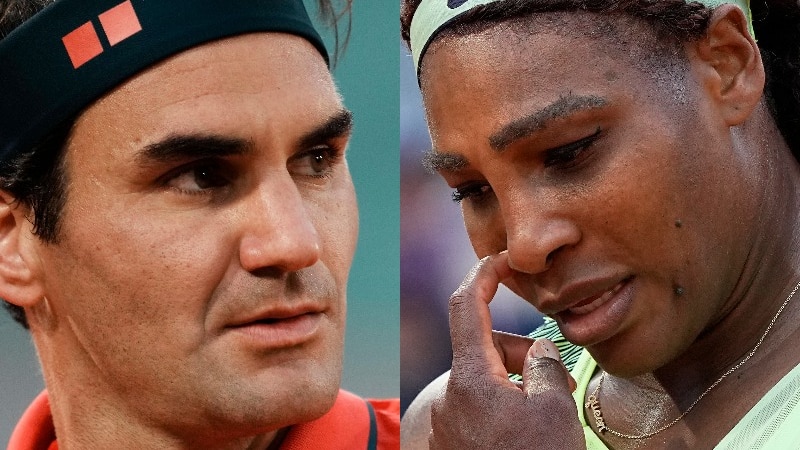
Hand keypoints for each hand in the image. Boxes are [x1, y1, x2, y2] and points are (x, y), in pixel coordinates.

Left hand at [428, 252, 584, 449]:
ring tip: (551, 408)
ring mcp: (450, 421)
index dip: (483, 275)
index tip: (502, 261)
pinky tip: (531, 426)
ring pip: (485, 379)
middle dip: (522, 351)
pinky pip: (480, 406)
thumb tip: (539, 350)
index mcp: (469, 379)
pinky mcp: (455, 442)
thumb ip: (545, 365)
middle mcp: (451, 396)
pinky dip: (505, 404)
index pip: (466, 306)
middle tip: (559, 377)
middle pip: (484, 348)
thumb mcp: (554, 410)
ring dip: (518, 382)